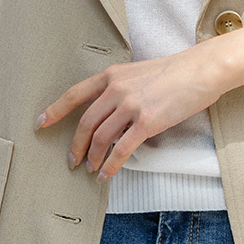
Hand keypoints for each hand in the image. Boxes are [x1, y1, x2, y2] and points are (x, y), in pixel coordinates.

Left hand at [34, 43, 222, 179]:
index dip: (55, 111)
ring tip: (91, 169)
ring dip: (92, 158)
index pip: (74, 94)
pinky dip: (110, 166)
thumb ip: (120, 88)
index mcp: (111, 75)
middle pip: (85, 123)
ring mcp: (131, 106)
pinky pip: (121, 150)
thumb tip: (110, 111)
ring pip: (100, 138)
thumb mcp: (139, 72)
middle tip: (72, 160)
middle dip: (75, 146)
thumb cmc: (176, 71)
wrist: (201, 69)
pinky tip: (106, 174)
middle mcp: (116, 89)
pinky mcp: (147, 122)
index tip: (41, 123)